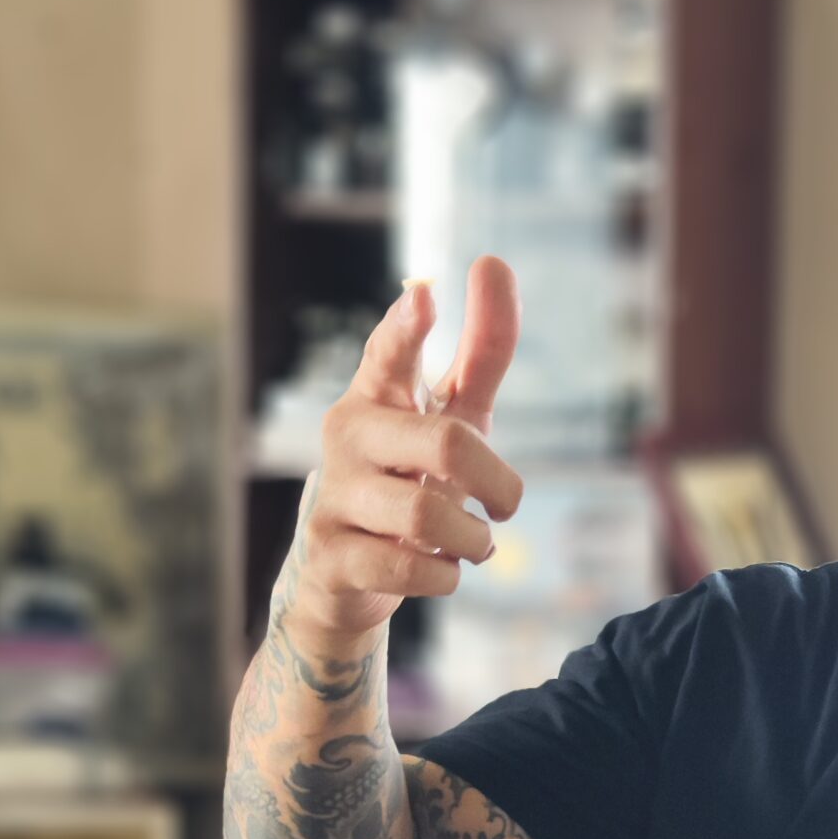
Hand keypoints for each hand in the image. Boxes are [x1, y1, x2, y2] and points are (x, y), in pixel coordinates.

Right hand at [283, 258, 522, 644]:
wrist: (348, 573)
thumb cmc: (411, 478)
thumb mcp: (452, 417)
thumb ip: (481, 352)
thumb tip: (493, 261)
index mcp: (378, 394)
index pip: (390, 352)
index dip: (408, 328)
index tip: (425, 297)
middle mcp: (347, 436)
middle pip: (447, 445)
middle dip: (497, 482)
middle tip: (505, 504)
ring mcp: (333, 496)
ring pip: (428, 518)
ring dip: (473, 539)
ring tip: (474, 543)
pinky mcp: (331, 555)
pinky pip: (408, 569)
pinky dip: (444, 576)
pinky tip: (440, 571)